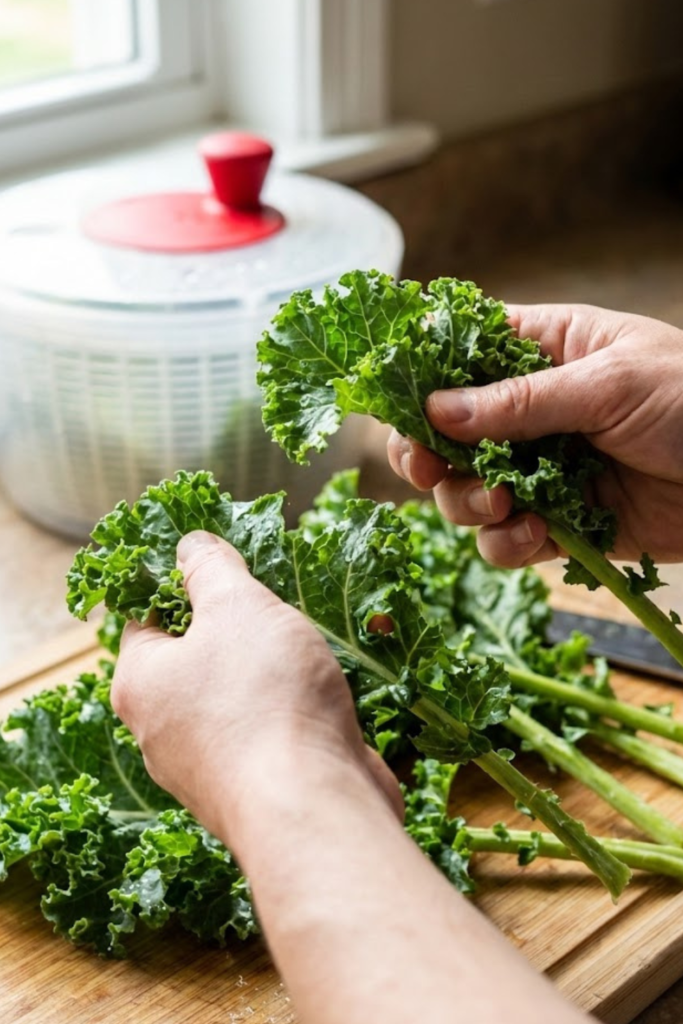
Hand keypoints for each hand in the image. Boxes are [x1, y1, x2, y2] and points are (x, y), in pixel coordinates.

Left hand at [111, 531, 401, 850]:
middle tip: (272, 600)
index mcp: (140, 684)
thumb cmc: (265, 700)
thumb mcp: (237, 606)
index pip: (145, 616)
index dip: (181, 582)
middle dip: (235, 625)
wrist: (314, 807)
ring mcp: (208, 767)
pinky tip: (323, 694)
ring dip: (269, 667)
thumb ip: (211, 569)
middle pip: (192, 657)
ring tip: (306, 643)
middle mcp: (162, 731)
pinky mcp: (255, 789)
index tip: (221, 564)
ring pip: (233, 696)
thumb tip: (190, 545)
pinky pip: (267, 733)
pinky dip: (291, 709)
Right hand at [387, 304, 682, 567]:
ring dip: (467, 501)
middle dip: (428, 454)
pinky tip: (531, 535)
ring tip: (500, 503)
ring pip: (465, 490)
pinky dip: (507, 543)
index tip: (398, 407)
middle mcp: (531, 410)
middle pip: (445, 431)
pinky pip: (507, 538)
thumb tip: (436, 409)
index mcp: (544, 350)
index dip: (420, 379)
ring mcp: (541, 468)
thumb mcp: (610, 384)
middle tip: (429, 468)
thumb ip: (521, 401)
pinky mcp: (559, 522)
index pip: (459, 354)